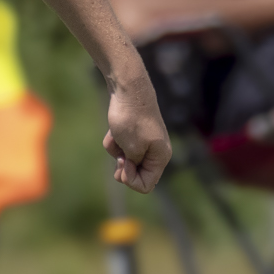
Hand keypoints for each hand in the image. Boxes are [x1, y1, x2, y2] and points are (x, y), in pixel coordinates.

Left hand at [101, 73, 170, 193]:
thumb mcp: (131, 149)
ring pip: (125, 159)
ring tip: (116, 136)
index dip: (131, 180)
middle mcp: (156, 152)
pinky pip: (121, 146)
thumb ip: (132, 167)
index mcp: (161, 158)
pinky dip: (115, 141)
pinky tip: (113, 130)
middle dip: (122, 166)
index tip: (123, 163)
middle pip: (136, 174)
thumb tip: (129, 170)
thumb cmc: (131, 120)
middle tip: (119, 154)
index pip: (146, 185)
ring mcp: (145, 142)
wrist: (127, 89)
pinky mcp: (135, 133)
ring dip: (116, 151)